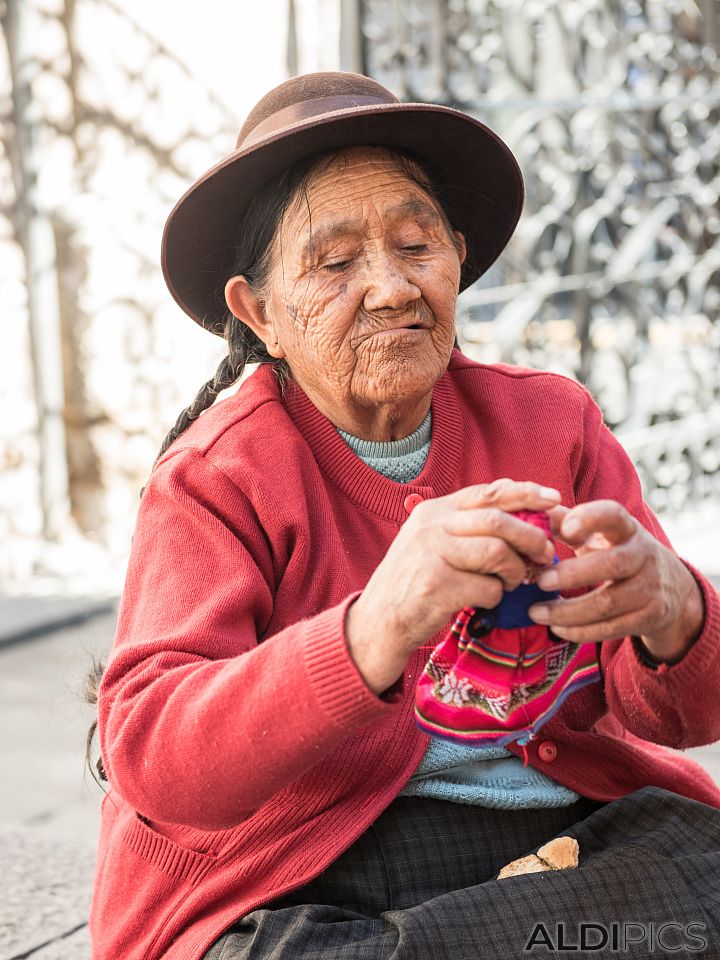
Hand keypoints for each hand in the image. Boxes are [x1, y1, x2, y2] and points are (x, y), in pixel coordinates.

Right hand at [345, 478, 560, 694]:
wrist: (379, 621)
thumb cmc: (415, 580)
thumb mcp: (431, 541)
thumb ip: (466, 523)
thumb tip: (520, 505)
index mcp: (434, 511)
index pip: (488, 492)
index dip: (526, 493)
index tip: (553, 499)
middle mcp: (431, 527)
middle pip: (497, 520)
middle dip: (531, 537)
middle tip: (544, 555)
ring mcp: (431, 556)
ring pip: (497, 553)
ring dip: (515, 571)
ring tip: (510, 582)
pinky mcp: (436, 587)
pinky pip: (488, 588)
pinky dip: (496, 597)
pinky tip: (485, 601)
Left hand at [527, 500, 703, 663]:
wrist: (671, 589)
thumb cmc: (618, 552)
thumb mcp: (600, 534)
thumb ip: (565, 523)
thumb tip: (531, 514)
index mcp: (627, 528)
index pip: (613, 515)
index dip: (590, 518)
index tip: (565, 529)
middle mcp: (643, 555)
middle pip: (612, 564)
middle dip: (573, 574)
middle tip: (540, 581)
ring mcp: (650, 588)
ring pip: (608, 603)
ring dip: (568, 611)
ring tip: (536, 612)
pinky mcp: (649, 617)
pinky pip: (611, 628)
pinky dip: (580, 631)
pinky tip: (556, 628)